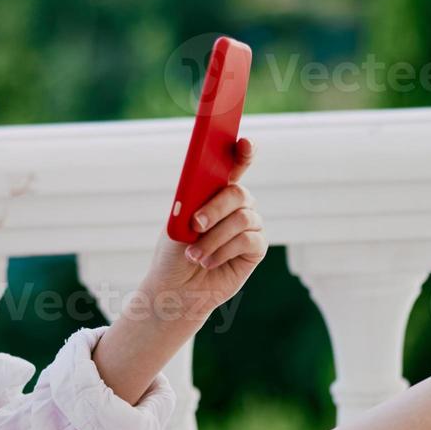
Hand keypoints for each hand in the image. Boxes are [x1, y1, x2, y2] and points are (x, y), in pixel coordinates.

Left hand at [142, 137, 266, 321]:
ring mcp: (248, 226)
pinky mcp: (255, 249)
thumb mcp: (177, 224)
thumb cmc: (174, 252)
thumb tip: (204, 194)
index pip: (234, 164)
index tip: (245, 142)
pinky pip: (249, 240)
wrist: (176, 287)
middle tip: (195, 225)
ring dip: (214, 238)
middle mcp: (236, 205)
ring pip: (242, 219)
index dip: (243, 152)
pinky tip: (209, 262)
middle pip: (238, 193)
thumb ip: (193, 205)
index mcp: (215, 191)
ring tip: (195, 255)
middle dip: (215, 208)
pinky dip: (224, 251)